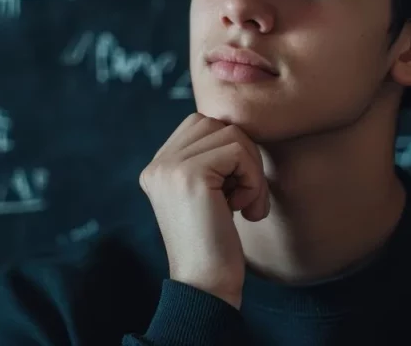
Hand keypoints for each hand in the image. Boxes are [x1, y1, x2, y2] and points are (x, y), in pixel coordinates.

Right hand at [138, 113, 270, 309]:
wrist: (206, 286)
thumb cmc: (216, 245)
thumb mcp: (208, 194)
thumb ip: (210, 159)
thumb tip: (237, 124)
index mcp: (157, 168)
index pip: (201, 124)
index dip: (229, 152)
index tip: (231, 192)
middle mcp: (157, 164)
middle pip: (217, 124)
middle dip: (244, 158)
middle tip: (244, 198)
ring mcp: (170, 167)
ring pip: (232, 134)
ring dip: (252, 171)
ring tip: (245, 206)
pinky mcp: (190, 175)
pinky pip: (239, 151)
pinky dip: (253, 180)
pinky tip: (245, 211)